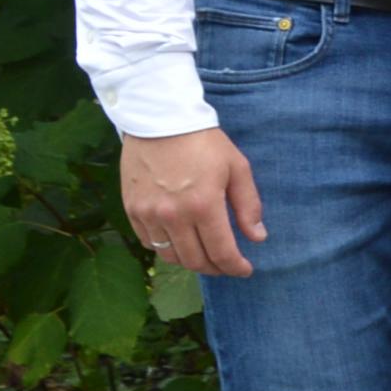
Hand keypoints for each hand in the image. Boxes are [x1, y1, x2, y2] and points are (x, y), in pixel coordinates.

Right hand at [121, 127, 264, 276]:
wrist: (159, 120)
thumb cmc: (204, 142)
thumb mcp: (237, 168)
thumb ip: (248, 205)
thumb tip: (258, 238)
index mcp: (203, 205)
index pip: (221, 252)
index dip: (235, 267)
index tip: (244, 270)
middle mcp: (173, 215)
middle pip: (195, 260)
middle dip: (216, 268)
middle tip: (227, 265)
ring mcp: (149, 214)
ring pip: (170, 256)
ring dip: (191, 261)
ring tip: (205, 256)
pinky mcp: (132, 209)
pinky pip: (149, 243)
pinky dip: (167, 249)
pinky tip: (180, 242)